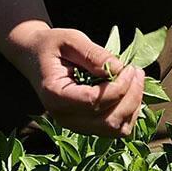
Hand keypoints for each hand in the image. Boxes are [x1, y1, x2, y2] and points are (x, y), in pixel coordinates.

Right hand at [8, 26, 145, 136]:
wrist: (35, 57)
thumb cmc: (52, 46)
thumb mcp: (70, 40)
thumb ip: (93, 54)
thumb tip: (119, 68)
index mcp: (55, 96)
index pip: (94, 102)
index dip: (119, 87)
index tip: (129, 67)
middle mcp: (65, 118)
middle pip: (109, 120)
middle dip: (131, 96)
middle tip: (136, 71)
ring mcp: (76, 126)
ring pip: (116, 129)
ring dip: (133, 106)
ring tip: (135, 80)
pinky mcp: (87, 126)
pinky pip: (116, 129)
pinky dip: (129, 113)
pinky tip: (130, 92)